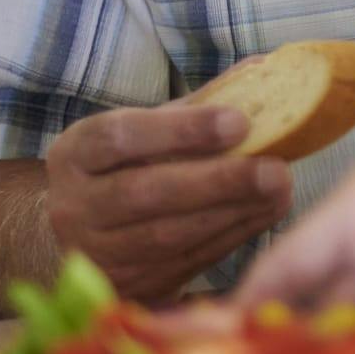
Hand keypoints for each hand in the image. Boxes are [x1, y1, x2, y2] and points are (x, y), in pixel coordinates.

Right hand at [44, 107, 291, 300]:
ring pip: (166, 236)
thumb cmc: (126, 168)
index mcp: (75, 153)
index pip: (120, 137)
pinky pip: (182, 263)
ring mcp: (96, 252)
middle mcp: (74, 205)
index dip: (180, 130)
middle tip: (275, 169)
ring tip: (280, 190)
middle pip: (144, 194)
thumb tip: (263, 67)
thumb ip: (198, 103)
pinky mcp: (124, 286)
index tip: (240, 122)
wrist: (80, 235)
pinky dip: (229, 237)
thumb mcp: (146, 130)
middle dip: (217, 182)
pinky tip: (264, 214)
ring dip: (231, 213)